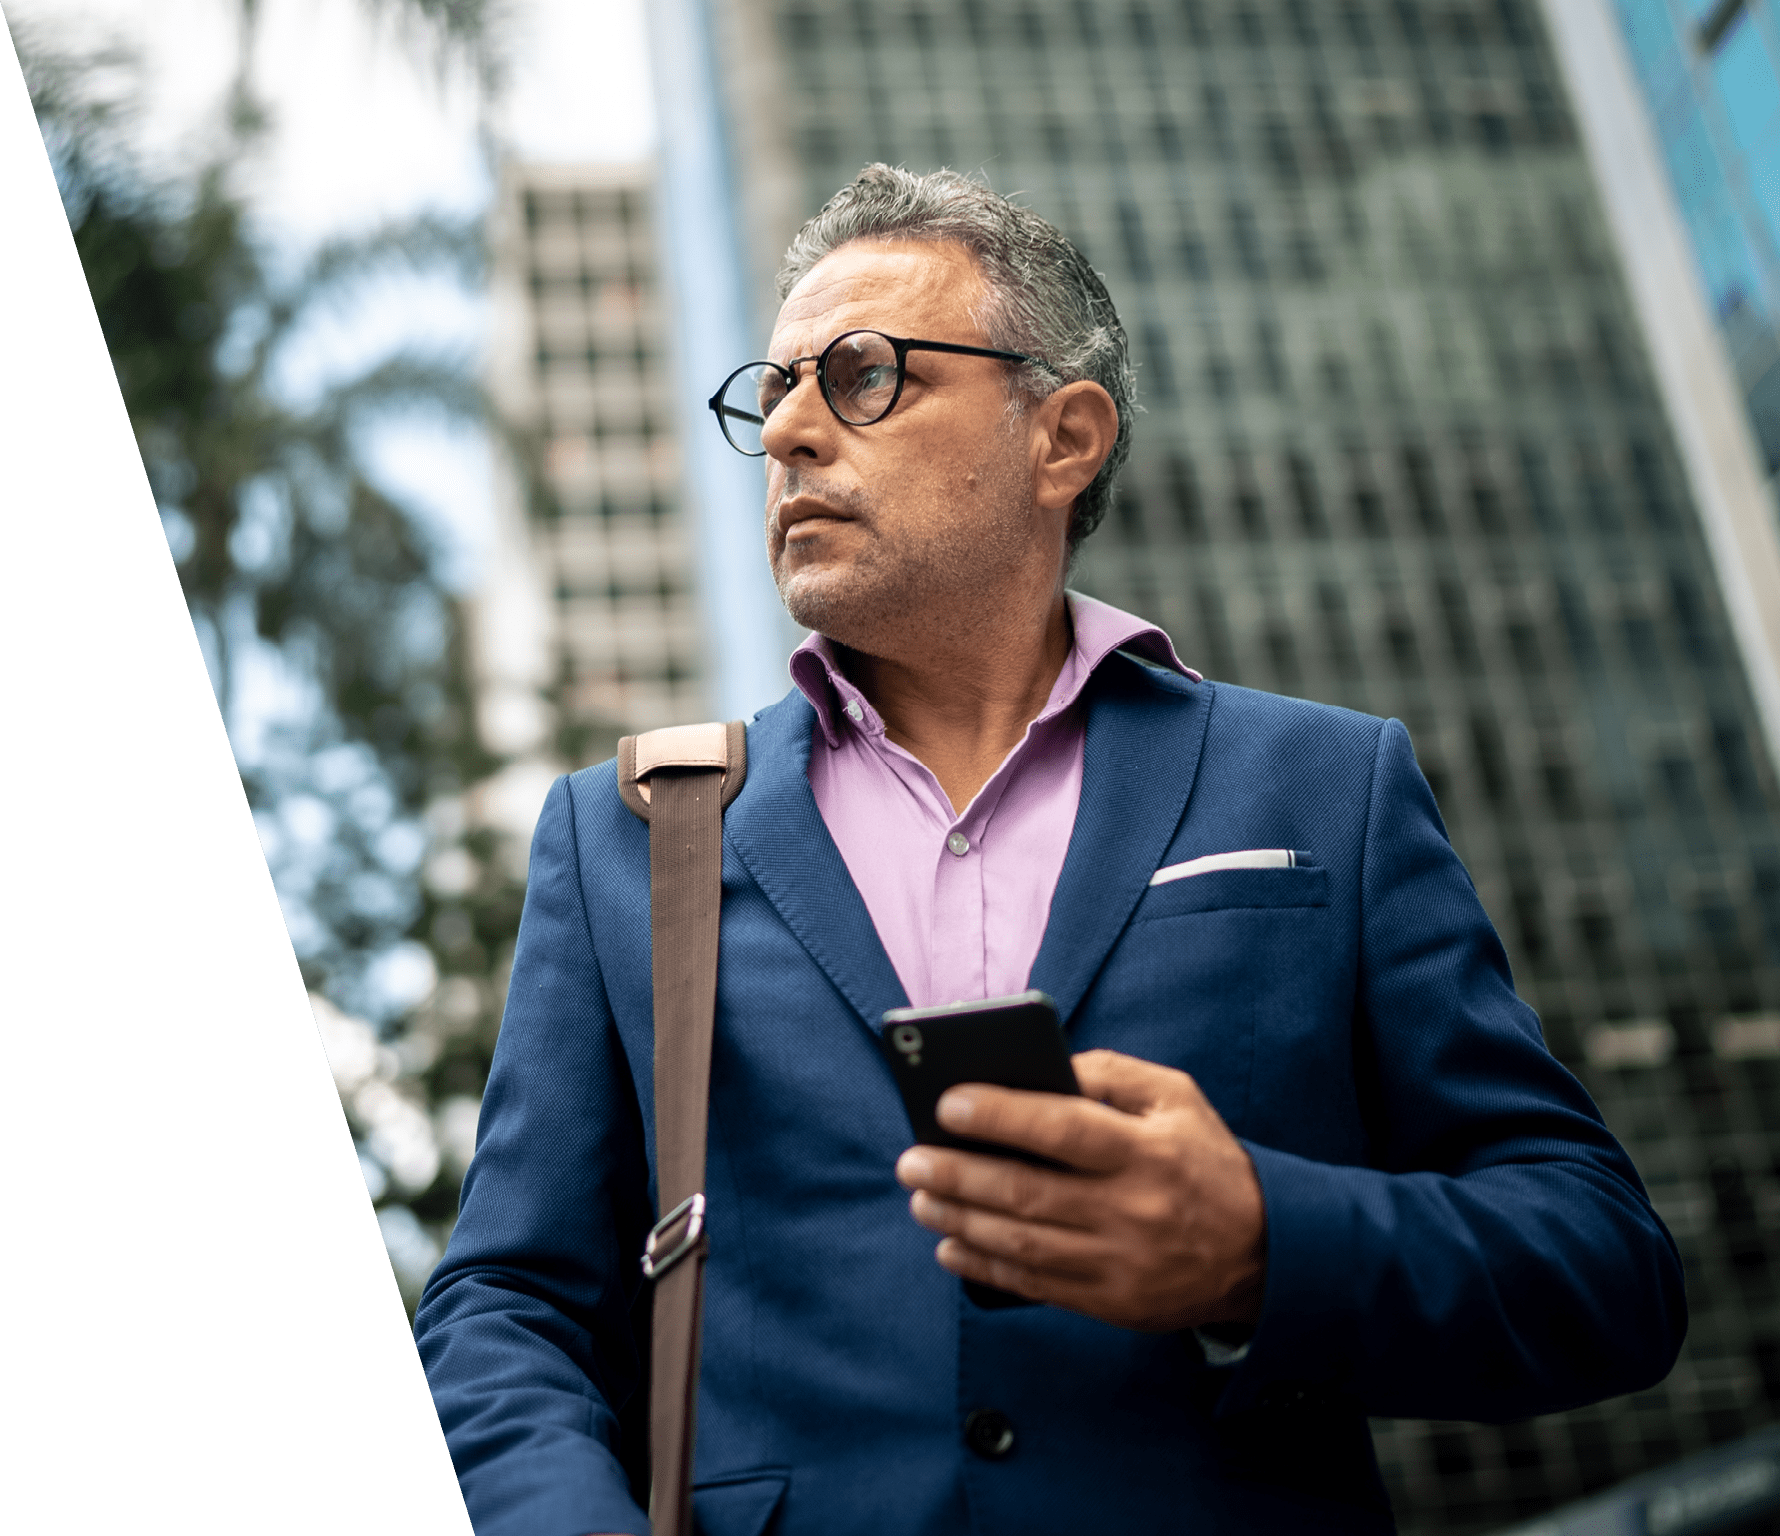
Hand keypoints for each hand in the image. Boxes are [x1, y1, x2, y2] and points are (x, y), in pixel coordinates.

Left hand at [894, 1049, 1265, 1331]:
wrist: (1263, 1252)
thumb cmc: (1204, 1159)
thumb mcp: (1175, 1098)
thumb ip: (1109, 1073)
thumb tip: (1038, 1066)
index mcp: (1147, 1150)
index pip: (1063, 1128)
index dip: (1000, 1116)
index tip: (947, 1104)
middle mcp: (1133, 1209)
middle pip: (1029, 1193)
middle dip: (958, 1175)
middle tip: (911, 1160)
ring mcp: (1121, 1263)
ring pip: (1023, 1244)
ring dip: (960, 1221)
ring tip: (921, 1198)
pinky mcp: (1112, 1303)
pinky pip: (1036, 1286)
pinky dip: (985, 1266)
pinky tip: (950, 1245)